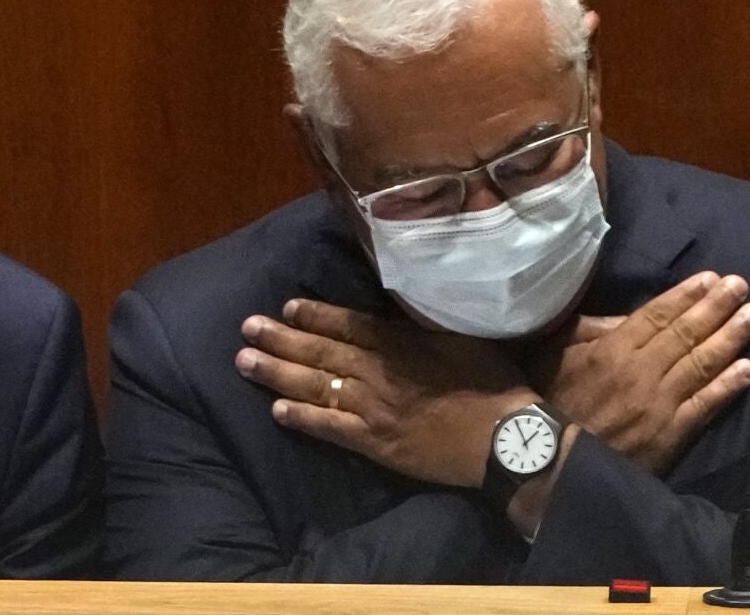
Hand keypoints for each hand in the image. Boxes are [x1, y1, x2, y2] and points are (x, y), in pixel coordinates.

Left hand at [237, 299, 536, 487]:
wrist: (504, 437)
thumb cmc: (492, 382)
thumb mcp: (462, 336)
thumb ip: (423, 324)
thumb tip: (400, 307)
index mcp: (401, 342)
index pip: (348, 324)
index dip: (315, 315)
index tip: (287, 305)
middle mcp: (378, 371)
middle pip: (321, 352)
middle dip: (281, 338)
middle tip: (246, 327)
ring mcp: (373, 408)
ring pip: (316, 387)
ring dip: (277, 373)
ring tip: (245, 361)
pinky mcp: (375, 443)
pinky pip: (329, 428)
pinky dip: (301, 418)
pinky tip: (275, 410)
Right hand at [522, 271, 749, 474]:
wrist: (551, 468)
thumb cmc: (550, 405)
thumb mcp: (555, 356)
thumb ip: (590, 331)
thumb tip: (629, 316)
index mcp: (611, 351)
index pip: (657, 316)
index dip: (686, 295)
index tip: (712, 278)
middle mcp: (640, 372)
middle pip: (685, 334)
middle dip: (717, 308)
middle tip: (742, 287)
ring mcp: (658, 405)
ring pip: (701, 365)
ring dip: (731, 339)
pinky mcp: (669, 436)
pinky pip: (704, 407)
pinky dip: (728, 387)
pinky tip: (749, 369)